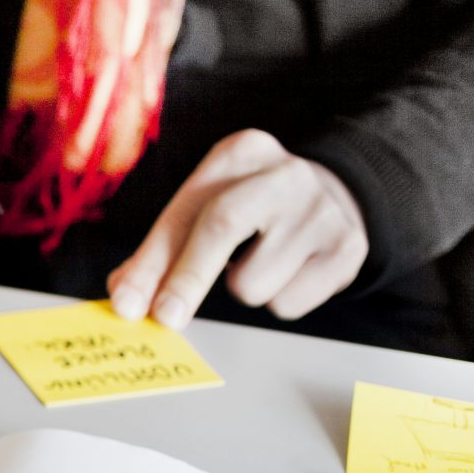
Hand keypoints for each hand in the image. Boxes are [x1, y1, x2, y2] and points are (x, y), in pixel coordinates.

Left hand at [108, 129, 367, 328]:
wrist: (338, 197)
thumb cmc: (254, 207)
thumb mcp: (208, 206)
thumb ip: (163, 248)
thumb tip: (125, 297)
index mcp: (240, 154)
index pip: (186, 212)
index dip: (151, 262)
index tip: (126, 304)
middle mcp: (284, 174)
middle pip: (221, 228)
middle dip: (185, 280)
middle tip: (164, 318)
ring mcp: (322, 210)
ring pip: (252, 283)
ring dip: (242, 290)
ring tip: (260, 262)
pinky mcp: (347, 249)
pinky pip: (287, 303)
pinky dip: (278, 299)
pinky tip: (290, 270)